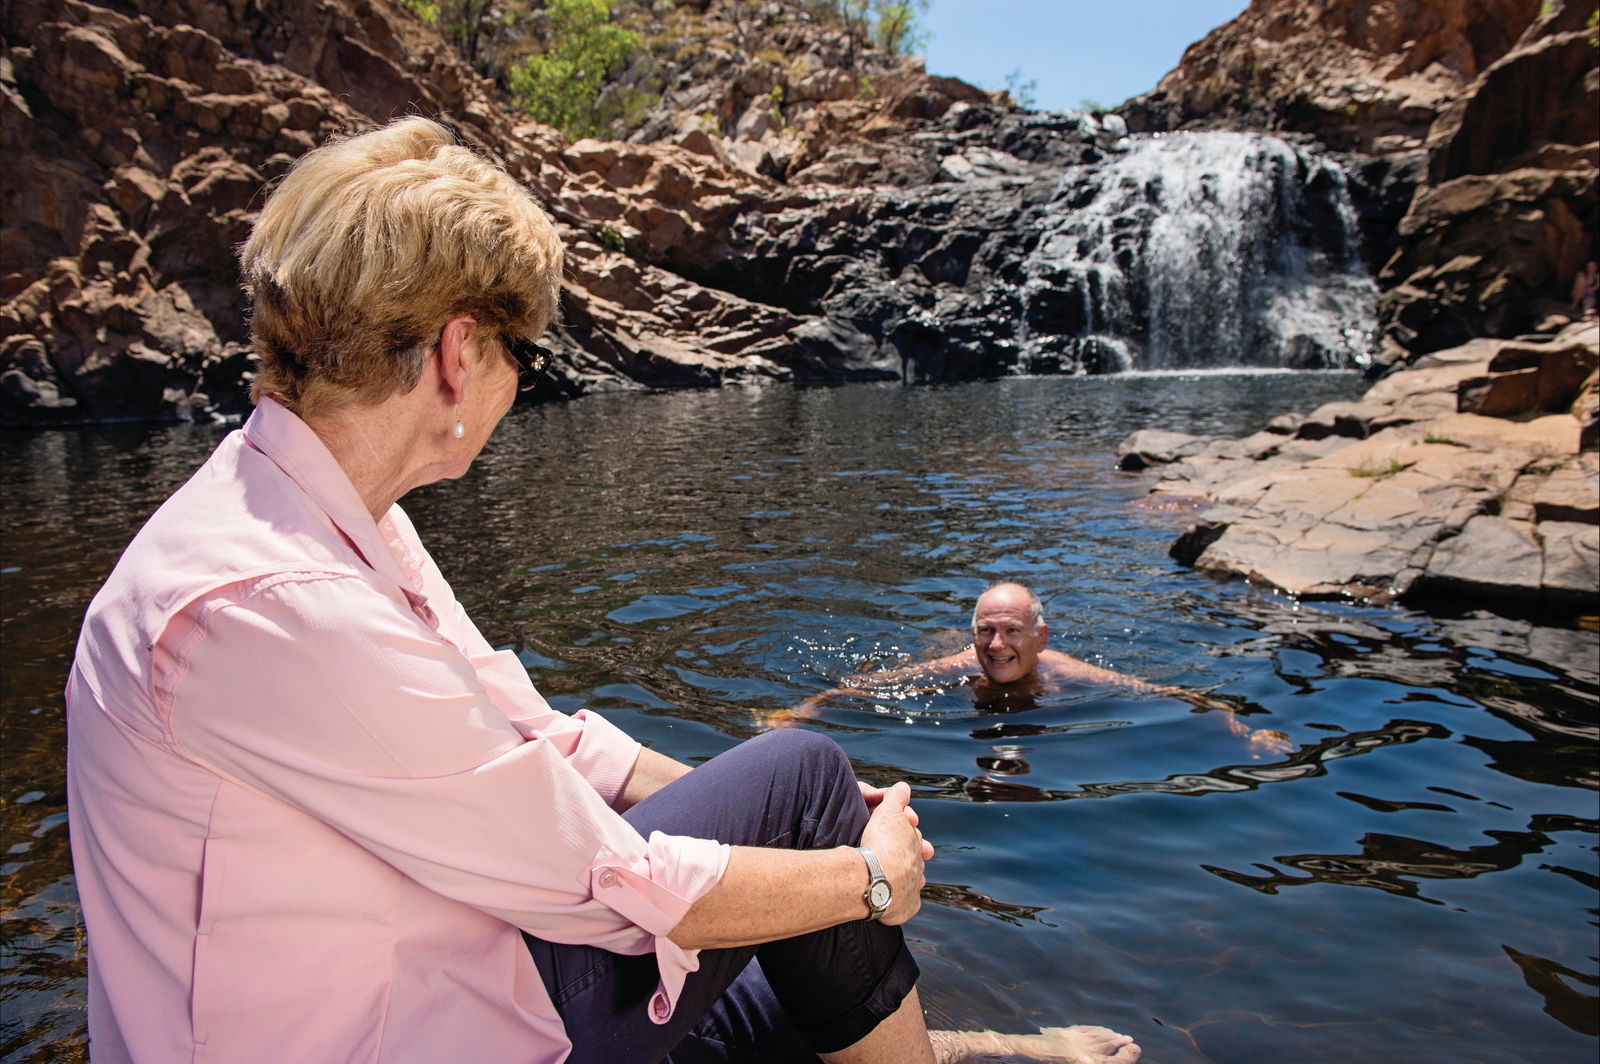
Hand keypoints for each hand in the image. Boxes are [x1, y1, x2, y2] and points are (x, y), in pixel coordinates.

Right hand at [858, 781, 931, 924]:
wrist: (875, 879)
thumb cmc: (880, 845)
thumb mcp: (888, 813)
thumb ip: (897, 798)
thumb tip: (904, 787)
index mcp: (915, 844)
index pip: (913, 836)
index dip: (907, 830)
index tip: (904, 826)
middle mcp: (917, 866)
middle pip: (914, 859)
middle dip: (909, 854)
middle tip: (895, 853)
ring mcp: (913, 888)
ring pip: (912, 881)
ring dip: (906, 878)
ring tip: (894, 877)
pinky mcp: (906, 908)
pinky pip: (906, 905)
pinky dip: (901, 903)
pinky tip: (893, 901)